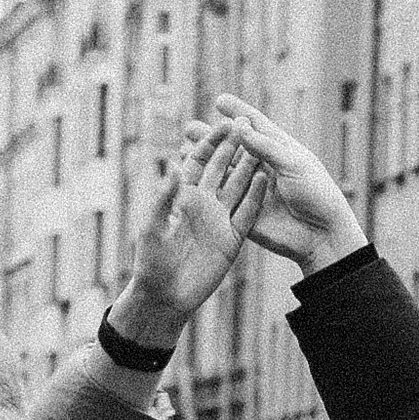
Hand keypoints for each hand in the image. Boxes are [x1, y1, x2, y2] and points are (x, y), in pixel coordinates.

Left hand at [109, 139, 273, 346]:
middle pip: (222, 169)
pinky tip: (267, 179)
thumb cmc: (151, 262)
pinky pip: (247, 214)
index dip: (211, 141)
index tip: (225, 122)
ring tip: (263, 146)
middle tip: (248, 124)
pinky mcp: (232, 240)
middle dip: (234, 147)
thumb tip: (173, 166)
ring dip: (250, 167)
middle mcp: (203, 205)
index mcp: (182, 197)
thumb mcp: (153, 228)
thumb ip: (163, 198)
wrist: (165, 297)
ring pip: (238, 187)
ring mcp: (219, 221)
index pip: (200, 162)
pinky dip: (256, 197)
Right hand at [200, 96, 366, 276]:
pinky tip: (189, 179)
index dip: (237, 111)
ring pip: (222, 170)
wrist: (321, 234)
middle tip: (189, 128)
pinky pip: (222, 195)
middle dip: (210, 137)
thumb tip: (239, 126)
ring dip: (203, 160)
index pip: (255, 125)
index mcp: (279, 150)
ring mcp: (252, 188)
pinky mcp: (245, 209)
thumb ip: (266, 147)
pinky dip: (205, 186)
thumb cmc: (316, 195)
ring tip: (182, 151)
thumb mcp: (294, 165)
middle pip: (232, 146)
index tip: (219, 100)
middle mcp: (262, 166)